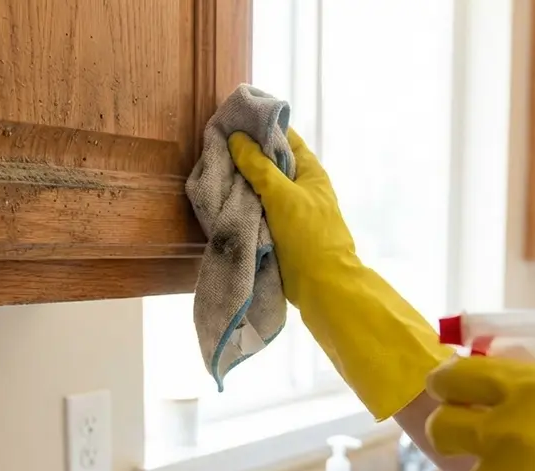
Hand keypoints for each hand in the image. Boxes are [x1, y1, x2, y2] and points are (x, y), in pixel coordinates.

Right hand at [226, 127, 449, 419]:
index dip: (260, 126)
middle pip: (269, 161)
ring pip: (261, 187)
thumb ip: (259, 167)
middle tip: (213, 144)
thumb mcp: (282, 196)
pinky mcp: (279, 232)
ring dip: (240, 180)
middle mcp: (301, 187)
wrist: (323, 288)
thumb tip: (237, 139)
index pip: (284, 137)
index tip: (231, 118)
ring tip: (211, 168)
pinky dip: (241, 203)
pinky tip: (220, 199)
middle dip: (244, 153)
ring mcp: (290, 210)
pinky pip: (257, 210)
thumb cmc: (310, 237)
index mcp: (310, 171)